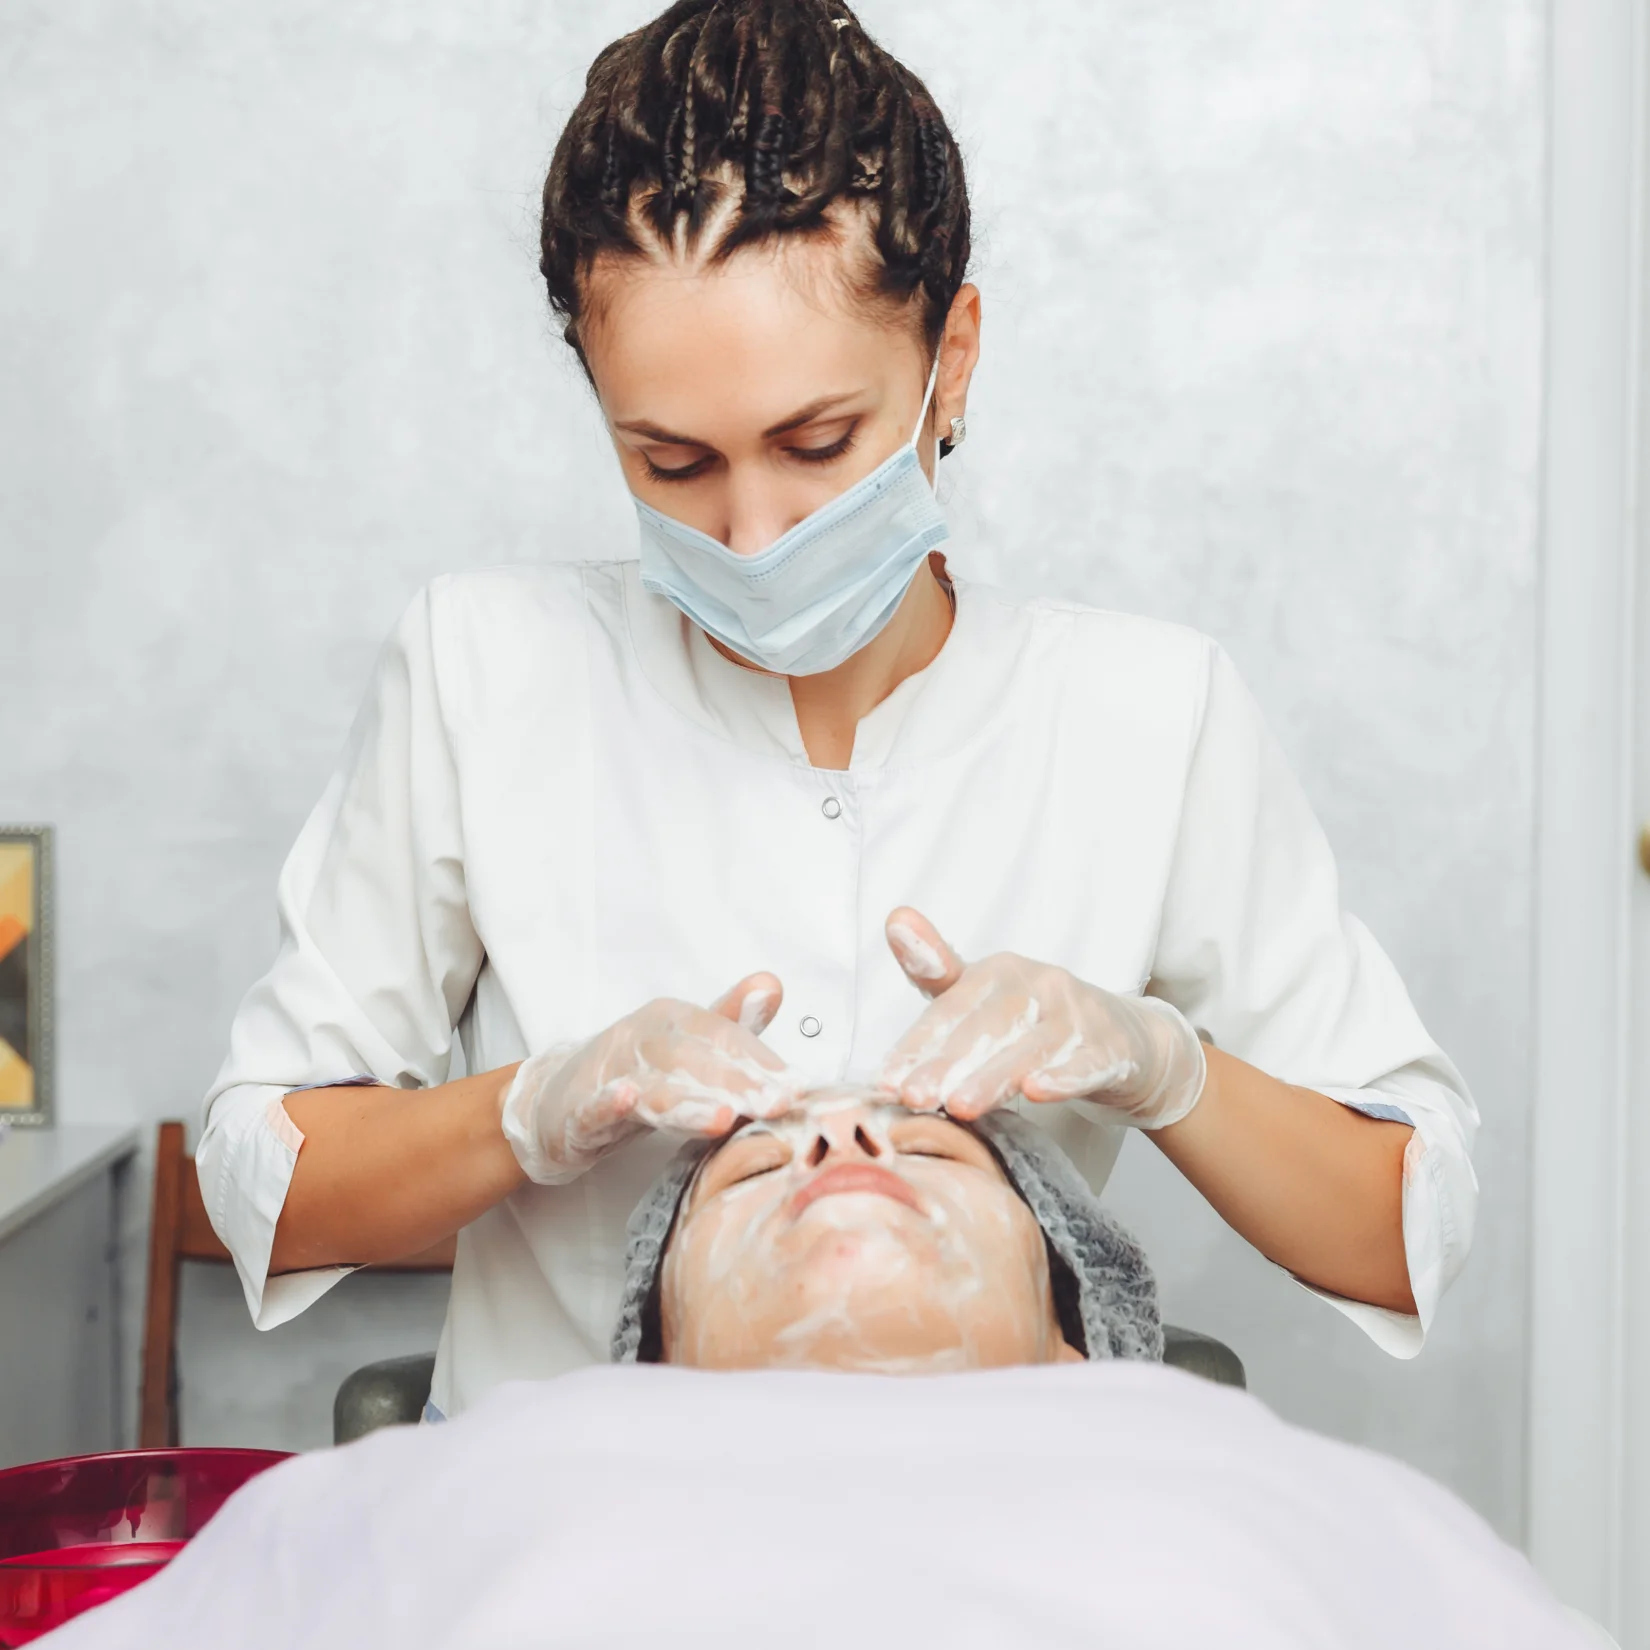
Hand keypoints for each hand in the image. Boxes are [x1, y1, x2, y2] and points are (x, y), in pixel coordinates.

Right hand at [500, 974, 801, 1184]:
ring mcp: (607, 1071)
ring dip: (687, 1101)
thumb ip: (730, 1020)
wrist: (554, 1104)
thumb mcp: (685, 1046)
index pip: (722, 1034)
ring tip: (722, 1118)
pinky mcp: (577, 1108)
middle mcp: (640, 1037)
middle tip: (776, 1104)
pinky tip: (626, 1100)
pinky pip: (594, 1104)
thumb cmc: (634, 1073)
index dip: (761, 1059)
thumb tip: (771, 983)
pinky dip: (608, 1102)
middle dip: (738, 1083)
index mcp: (671, 1020)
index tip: (798, 1085)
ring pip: (652, 1087)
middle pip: (693, 1059)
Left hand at [878, 909, 1205, 1126]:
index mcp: (1000, 971)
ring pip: (1030, 1048)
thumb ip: (936, 970)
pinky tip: (1037, 1092)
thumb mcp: (984, 998)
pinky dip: (1062, 1077)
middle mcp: (1039, 983)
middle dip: (947, 1064)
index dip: (917, 1044)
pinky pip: (1086, 1063)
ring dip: (993, 1077)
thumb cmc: (1038, 1021)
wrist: (1127, 1042)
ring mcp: (1078, 1013)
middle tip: (913, 1097)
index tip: (886, 1079)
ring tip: (960, 1105)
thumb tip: (895, 919)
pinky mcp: (1113, 1046)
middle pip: (987, 1027)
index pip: (950, 1009)